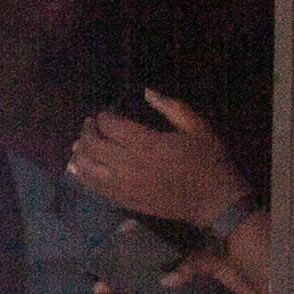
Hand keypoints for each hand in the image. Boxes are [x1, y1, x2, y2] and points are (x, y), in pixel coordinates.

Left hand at [67, 90, 250, 229]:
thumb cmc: (209, 162)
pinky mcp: (123, 200)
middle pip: (93, 144)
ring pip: (87, 167)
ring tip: (82, 144)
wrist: (214, 202)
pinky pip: (93, 187)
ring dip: (80, 152)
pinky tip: (79, 167)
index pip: (110, 125)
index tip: (105, 114)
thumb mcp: (198, 128)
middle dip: (87, 130)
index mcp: (147, 144)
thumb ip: (172, 107)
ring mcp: (123, 185)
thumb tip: (146, 91)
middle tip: (90, 125)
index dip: (103, 117)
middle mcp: (129, 164)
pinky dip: (82, 174)